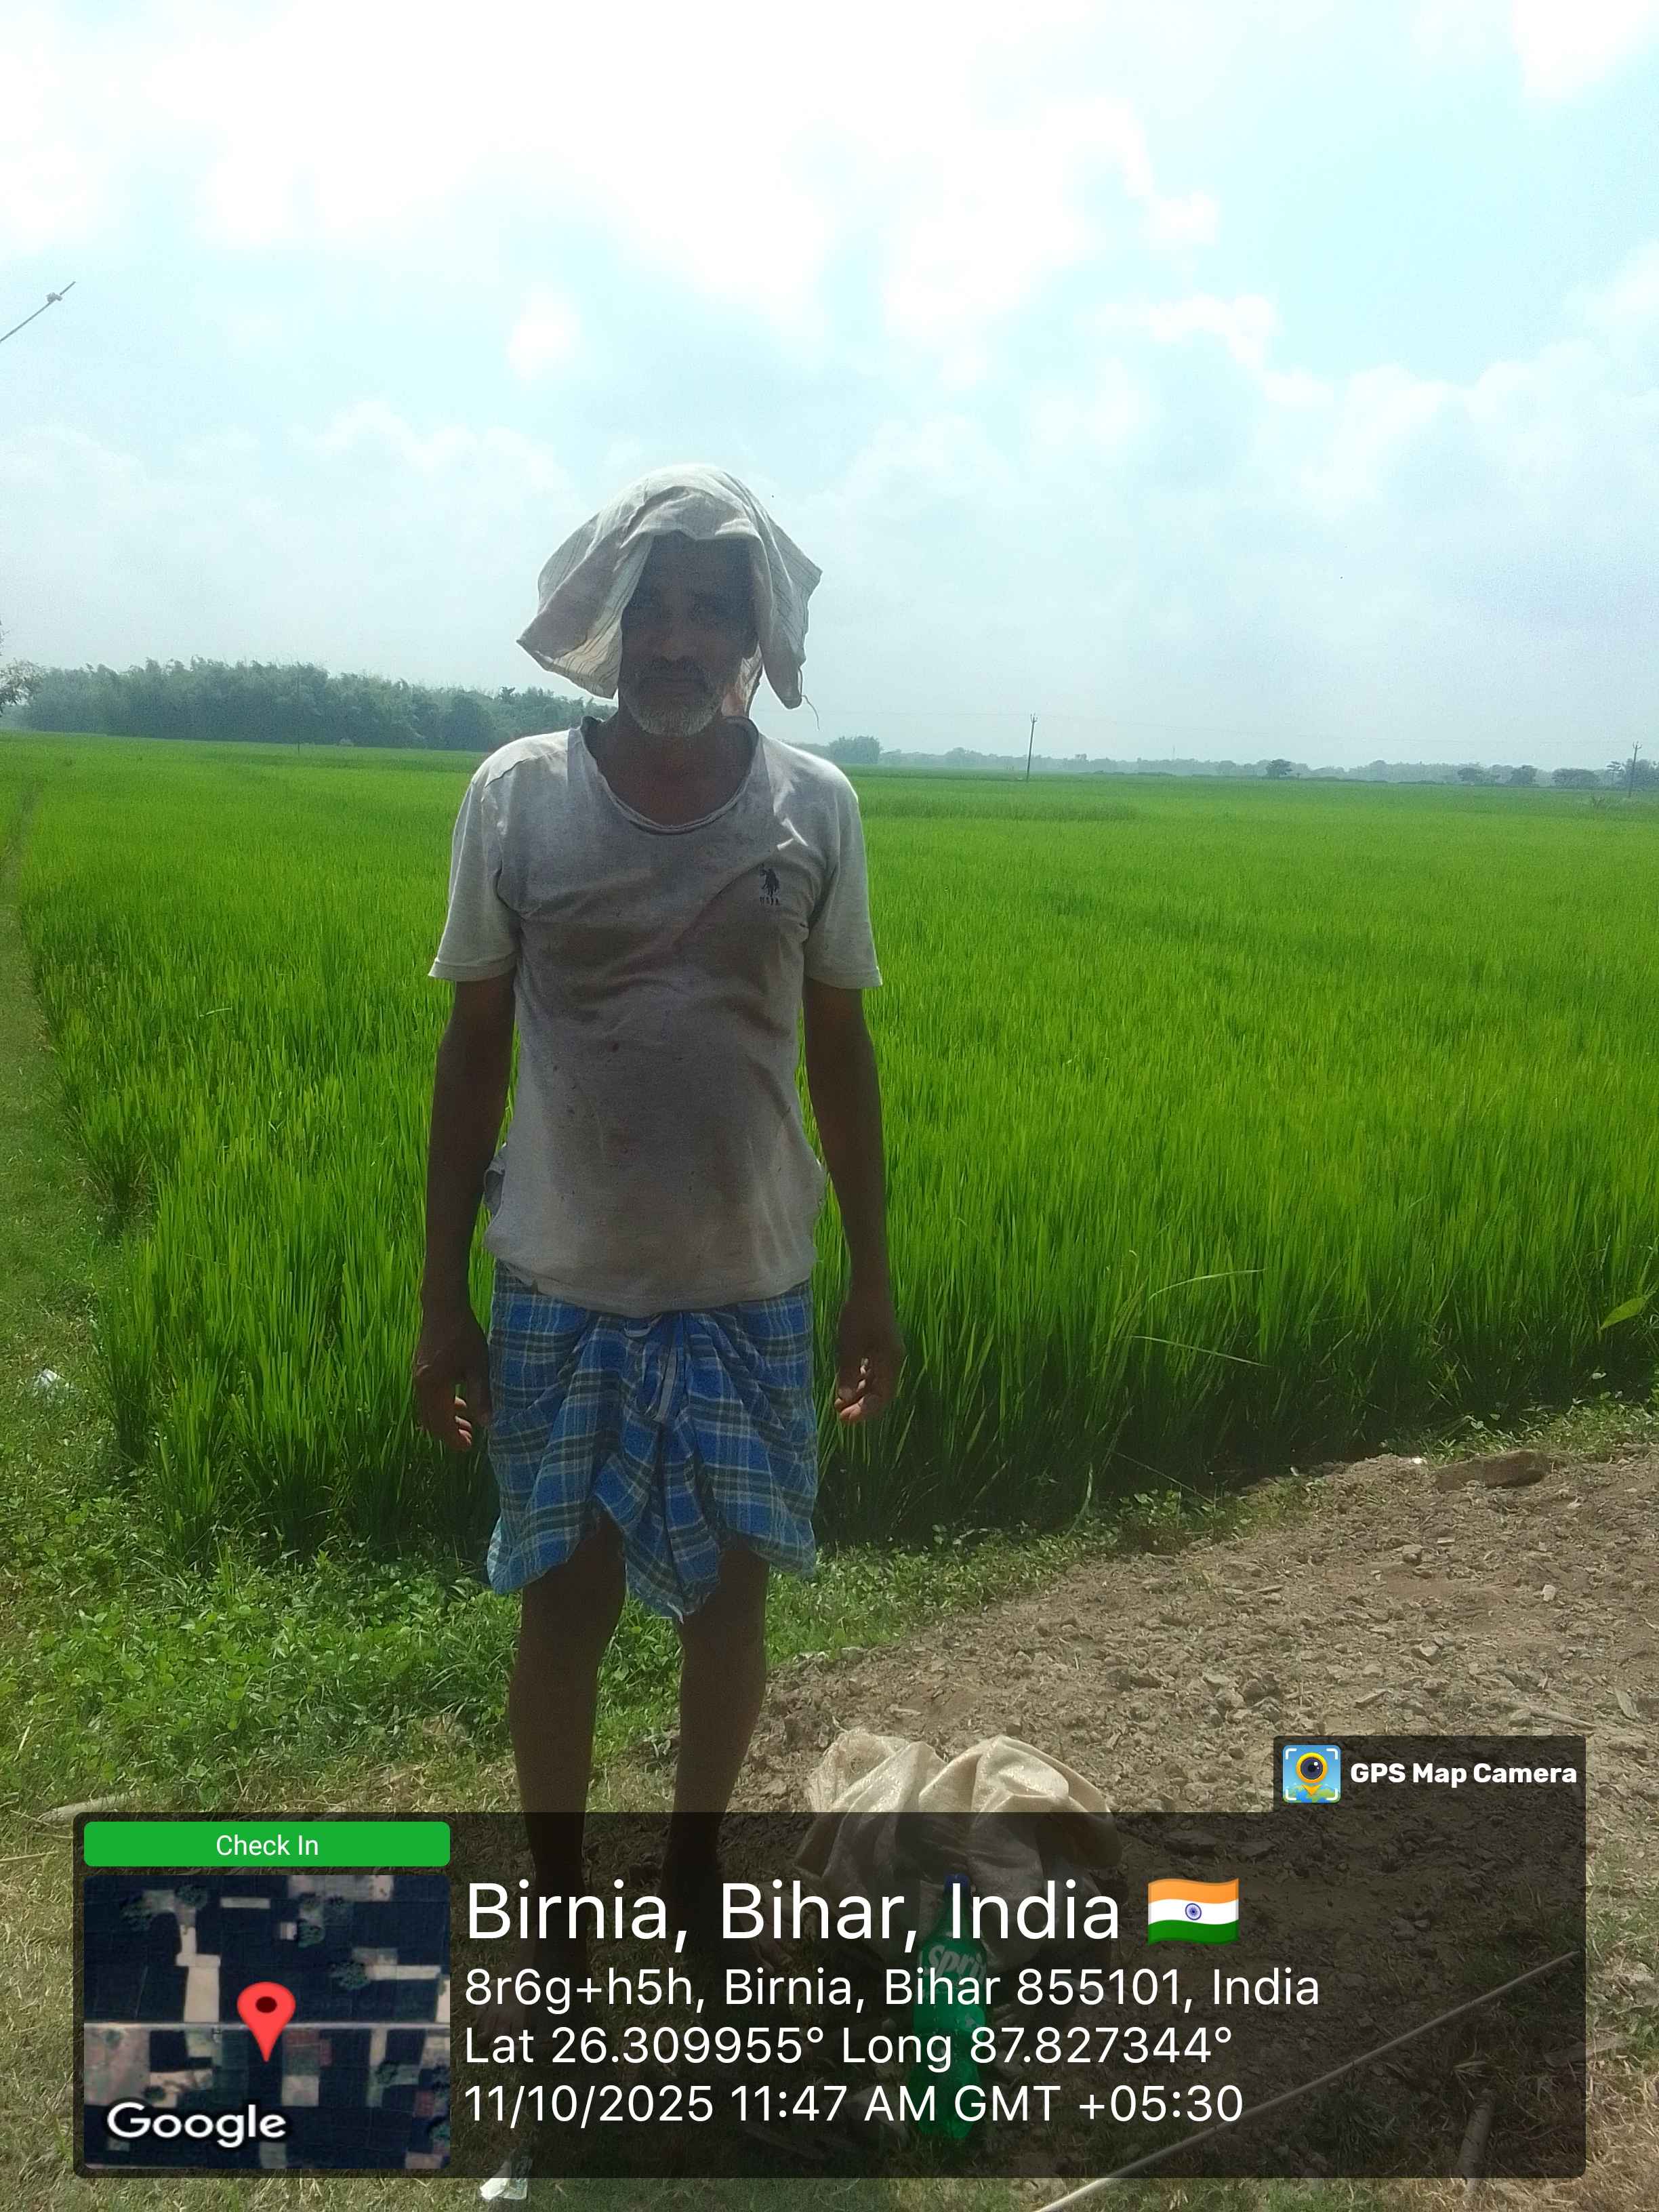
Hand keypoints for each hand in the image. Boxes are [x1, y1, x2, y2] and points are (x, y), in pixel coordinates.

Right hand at [412, 1302, 491, 1450]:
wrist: (443, 1308)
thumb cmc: (463, 1335)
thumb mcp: (477, 1366)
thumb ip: (480, 1396)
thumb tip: (487, 1424)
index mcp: (433, 1388)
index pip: (441, 1423)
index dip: (454, 1439)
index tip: (468, 1447)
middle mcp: (421, 1385)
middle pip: (431, 1420)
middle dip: (449, 1433)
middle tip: (469, 1439)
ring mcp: (418, 1377)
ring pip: (429, 1409)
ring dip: (446, 1419)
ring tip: (468, 1423)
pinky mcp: (420, 1369)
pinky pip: (428, 1396)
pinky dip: (442, 1405)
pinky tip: (458, 1402)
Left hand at [833, 1282, 905, 1423]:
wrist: (868, 1285)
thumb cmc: (859, 1313)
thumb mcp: (849, 1346)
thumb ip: (847, 1374)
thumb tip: (845, 1401)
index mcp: (891, 1362)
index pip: (882, 1398)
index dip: (865, 1411)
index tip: (845, 1419)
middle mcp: (893, 1361)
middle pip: (880, 1392)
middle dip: (860, 1405)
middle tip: (839, 1414)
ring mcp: (888, 1353)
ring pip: (875, 1382)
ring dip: (858, 1393)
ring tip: (838, 1402)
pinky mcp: (881, 1346)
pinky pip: (872, 1370)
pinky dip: (860, 1379)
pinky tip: (845, 1382)